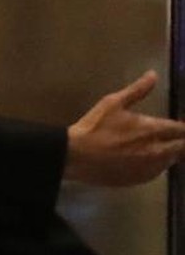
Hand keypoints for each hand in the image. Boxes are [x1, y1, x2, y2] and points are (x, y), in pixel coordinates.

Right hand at [64, 70, 184, 186]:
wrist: (79, 156)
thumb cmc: (96, 126)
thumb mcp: (113, 102)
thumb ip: (137, 90)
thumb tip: (154, 74)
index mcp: (152, 129)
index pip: (181, 130)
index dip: (183, 127)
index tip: (181, 124)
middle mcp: (157, 151)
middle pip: (182, 148)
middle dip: (180, 141)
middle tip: (174, 135)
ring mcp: (150, 168)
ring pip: (171, 161)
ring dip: (170, 153)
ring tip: (161, 145)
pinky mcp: (141, 180)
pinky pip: (158, 172)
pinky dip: (157, 164)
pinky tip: (146, 157)